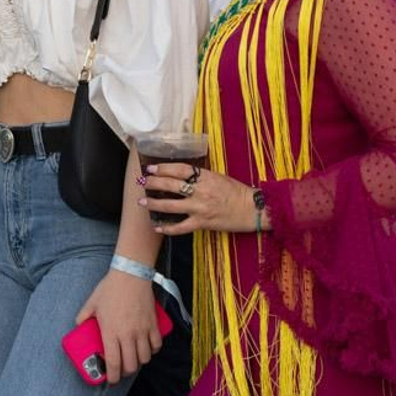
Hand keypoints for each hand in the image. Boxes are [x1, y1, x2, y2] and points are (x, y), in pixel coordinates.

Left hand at [74, 270, 162, 384]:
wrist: (130, 275)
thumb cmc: (110, 289)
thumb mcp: (92, 303)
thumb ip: (83, 316)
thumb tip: (79, 325)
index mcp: (111, 332)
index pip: (113, 363)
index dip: (112, 376)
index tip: (110, 380)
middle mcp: (127, 335)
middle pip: (131, 365)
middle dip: (125, 372)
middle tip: (121, 370)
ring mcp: (142, 331)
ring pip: (144, 358)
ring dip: (139, 362)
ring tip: (133, 358)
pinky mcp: (153, 325)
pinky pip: (156, 345)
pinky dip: (152, 350)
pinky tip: (146, 348)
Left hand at [138, 163, 258, 235]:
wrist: (253, 209)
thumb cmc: (237, 192)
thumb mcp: (219, 177)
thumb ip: (201, 176)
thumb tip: (181, 174)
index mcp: (206, 177)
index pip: (180, 169)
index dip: (163, 168)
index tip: (151, 168)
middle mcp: (201, 191)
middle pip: (171, 185)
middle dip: (154, 183)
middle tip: (142, 182)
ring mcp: (200, 208)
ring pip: (171, 205)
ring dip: (154, 203)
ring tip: (142, 201)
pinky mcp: (203, 223)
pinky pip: (181, 227)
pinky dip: (167, 228)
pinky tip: (157, 226)